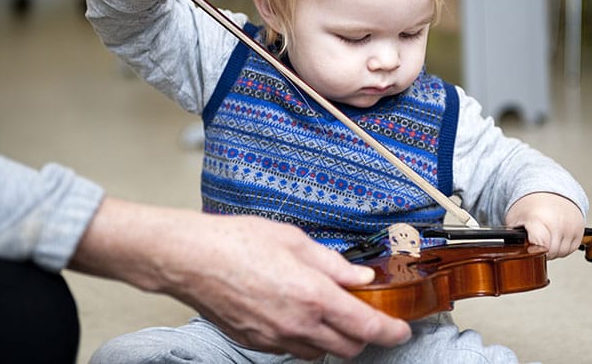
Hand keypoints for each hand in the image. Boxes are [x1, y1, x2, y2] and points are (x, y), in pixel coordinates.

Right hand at [71, 198, 410, 358]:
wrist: (190, 259)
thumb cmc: (238, 241)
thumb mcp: (295, 240)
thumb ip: (334, 264)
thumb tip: (362, 278)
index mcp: (313, 297)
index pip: (366, 327)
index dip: (390, 333)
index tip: (401, 331)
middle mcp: (297, 325)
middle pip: (347, 349)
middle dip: (364, 337)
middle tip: (364, 315)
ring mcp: (275, 338)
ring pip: (320, 354)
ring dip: (333, 340)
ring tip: (328, 312)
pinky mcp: (255, 342)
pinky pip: (291, 350)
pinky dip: (305, 339)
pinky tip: (297, 315)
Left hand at [505, 192, 584, 258]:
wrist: (548, 191)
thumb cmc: (529, 206)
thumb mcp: (514, 219)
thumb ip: (512, 237)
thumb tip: (511, 253)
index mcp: (539, 219)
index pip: (542, 245)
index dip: (535, 251)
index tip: (530, 251)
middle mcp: (558, 222)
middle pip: (551, 253)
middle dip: (542, 252)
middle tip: (534, 241)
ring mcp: (571, 226)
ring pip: (562, 253)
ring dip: (553, 250)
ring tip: (545, 236)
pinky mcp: (580, 229)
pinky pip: (571, 249)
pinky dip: (562, 247)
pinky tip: (554, 236)